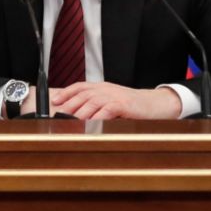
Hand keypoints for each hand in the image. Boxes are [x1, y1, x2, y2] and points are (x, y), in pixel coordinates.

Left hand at [52, 81, 183, 120]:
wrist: (156, 103)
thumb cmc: (133, 105)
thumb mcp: (113, 101)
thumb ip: (98, 106)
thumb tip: (79, 116)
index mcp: (102, 87)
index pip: (79, 87)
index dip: (66, 93)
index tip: (54, 101)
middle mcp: (105, 89)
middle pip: (82, 95)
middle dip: (69, 105)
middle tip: (58, 116)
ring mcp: (114, 96)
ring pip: (91, 103)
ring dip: (79, 113)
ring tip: (70, 122)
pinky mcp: (123, 105)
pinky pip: (106, 110)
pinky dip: (97, 117)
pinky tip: (90, 124)